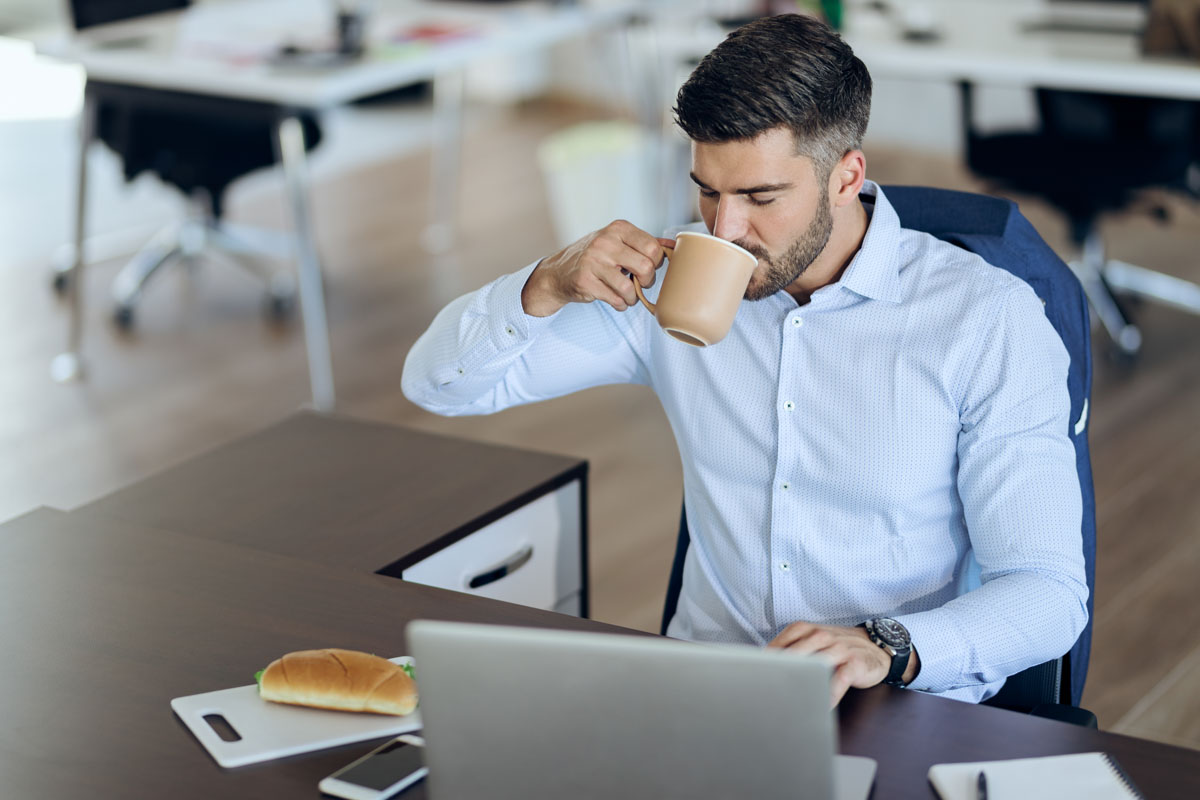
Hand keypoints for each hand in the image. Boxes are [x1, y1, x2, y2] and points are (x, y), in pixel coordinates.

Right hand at [521, 220, 673, 316]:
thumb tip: (675, 245)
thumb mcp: (619, 242)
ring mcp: (593, 261)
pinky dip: (620, 304)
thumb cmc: (596, 257)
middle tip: (639, 283)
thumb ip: (646, 243)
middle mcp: (605, 242)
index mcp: (618, 229)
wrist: (559, 272)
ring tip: (626, 294)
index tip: (648, 267)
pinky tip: (615, 299)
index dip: (656, 263)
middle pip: (646, 267)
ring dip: (632, 297)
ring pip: (630, 288)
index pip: (653, 247)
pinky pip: (616, 300)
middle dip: (646, 281)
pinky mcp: (585, 281)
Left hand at [767, 622, 916, 706]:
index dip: (767, 662)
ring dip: (803, 684)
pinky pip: (839, 679)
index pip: (780, 643)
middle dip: (780, 673)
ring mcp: (839, 648)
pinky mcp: (855, 662)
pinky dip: (829, 693)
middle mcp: (821, 635)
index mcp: (806, 629)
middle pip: (795, 654)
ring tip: (791, 701)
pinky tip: (821, 705)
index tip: (756, 677)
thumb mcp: (813, 641)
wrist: (875, 646)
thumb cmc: (838, 647)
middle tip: (768, 692)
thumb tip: (763, 668)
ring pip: (816, 664)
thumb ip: (792, 650)